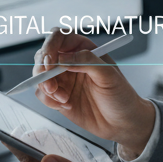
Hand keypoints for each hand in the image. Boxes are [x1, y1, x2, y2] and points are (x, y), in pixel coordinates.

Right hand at [33, 30, 155, 155]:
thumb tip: (63, 58)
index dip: (50, 47)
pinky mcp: (58, 96)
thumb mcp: (109, 75)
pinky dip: (49, 100)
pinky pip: (42, 94)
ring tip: (64, 99)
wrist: (123, 123)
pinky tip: (66, 105)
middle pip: (43, 56)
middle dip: (42, 71)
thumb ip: (87, 61)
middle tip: (51, 86)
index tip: (49, 63)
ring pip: (40, 75)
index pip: (58, 38)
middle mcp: (70, 61)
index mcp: (83, 49)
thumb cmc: (121, 95)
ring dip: (47, 88)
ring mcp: (63, 79)